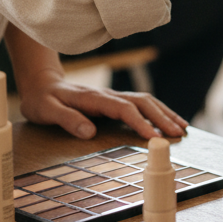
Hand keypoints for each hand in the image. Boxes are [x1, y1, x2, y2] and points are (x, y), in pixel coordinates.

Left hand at [19, 77, 187, 140]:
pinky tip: (166, 120)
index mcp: (94, 98)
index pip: (124, 109)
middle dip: (162, 117)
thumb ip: (67, 119)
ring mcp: (112, 97)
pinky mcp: (114, 101)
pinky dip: (157, 111)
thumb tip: (89, 133)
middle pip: (142, 102)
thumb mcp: (47, 111)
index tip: (153, 138)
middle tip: (178, 134)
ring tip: (181, 127)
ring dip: (164, 113)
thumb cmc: (43, 100)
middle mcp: (107, 95)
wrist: (41, 84)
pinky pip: (140, 104)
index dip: (140, 122)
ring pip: (145, 100)